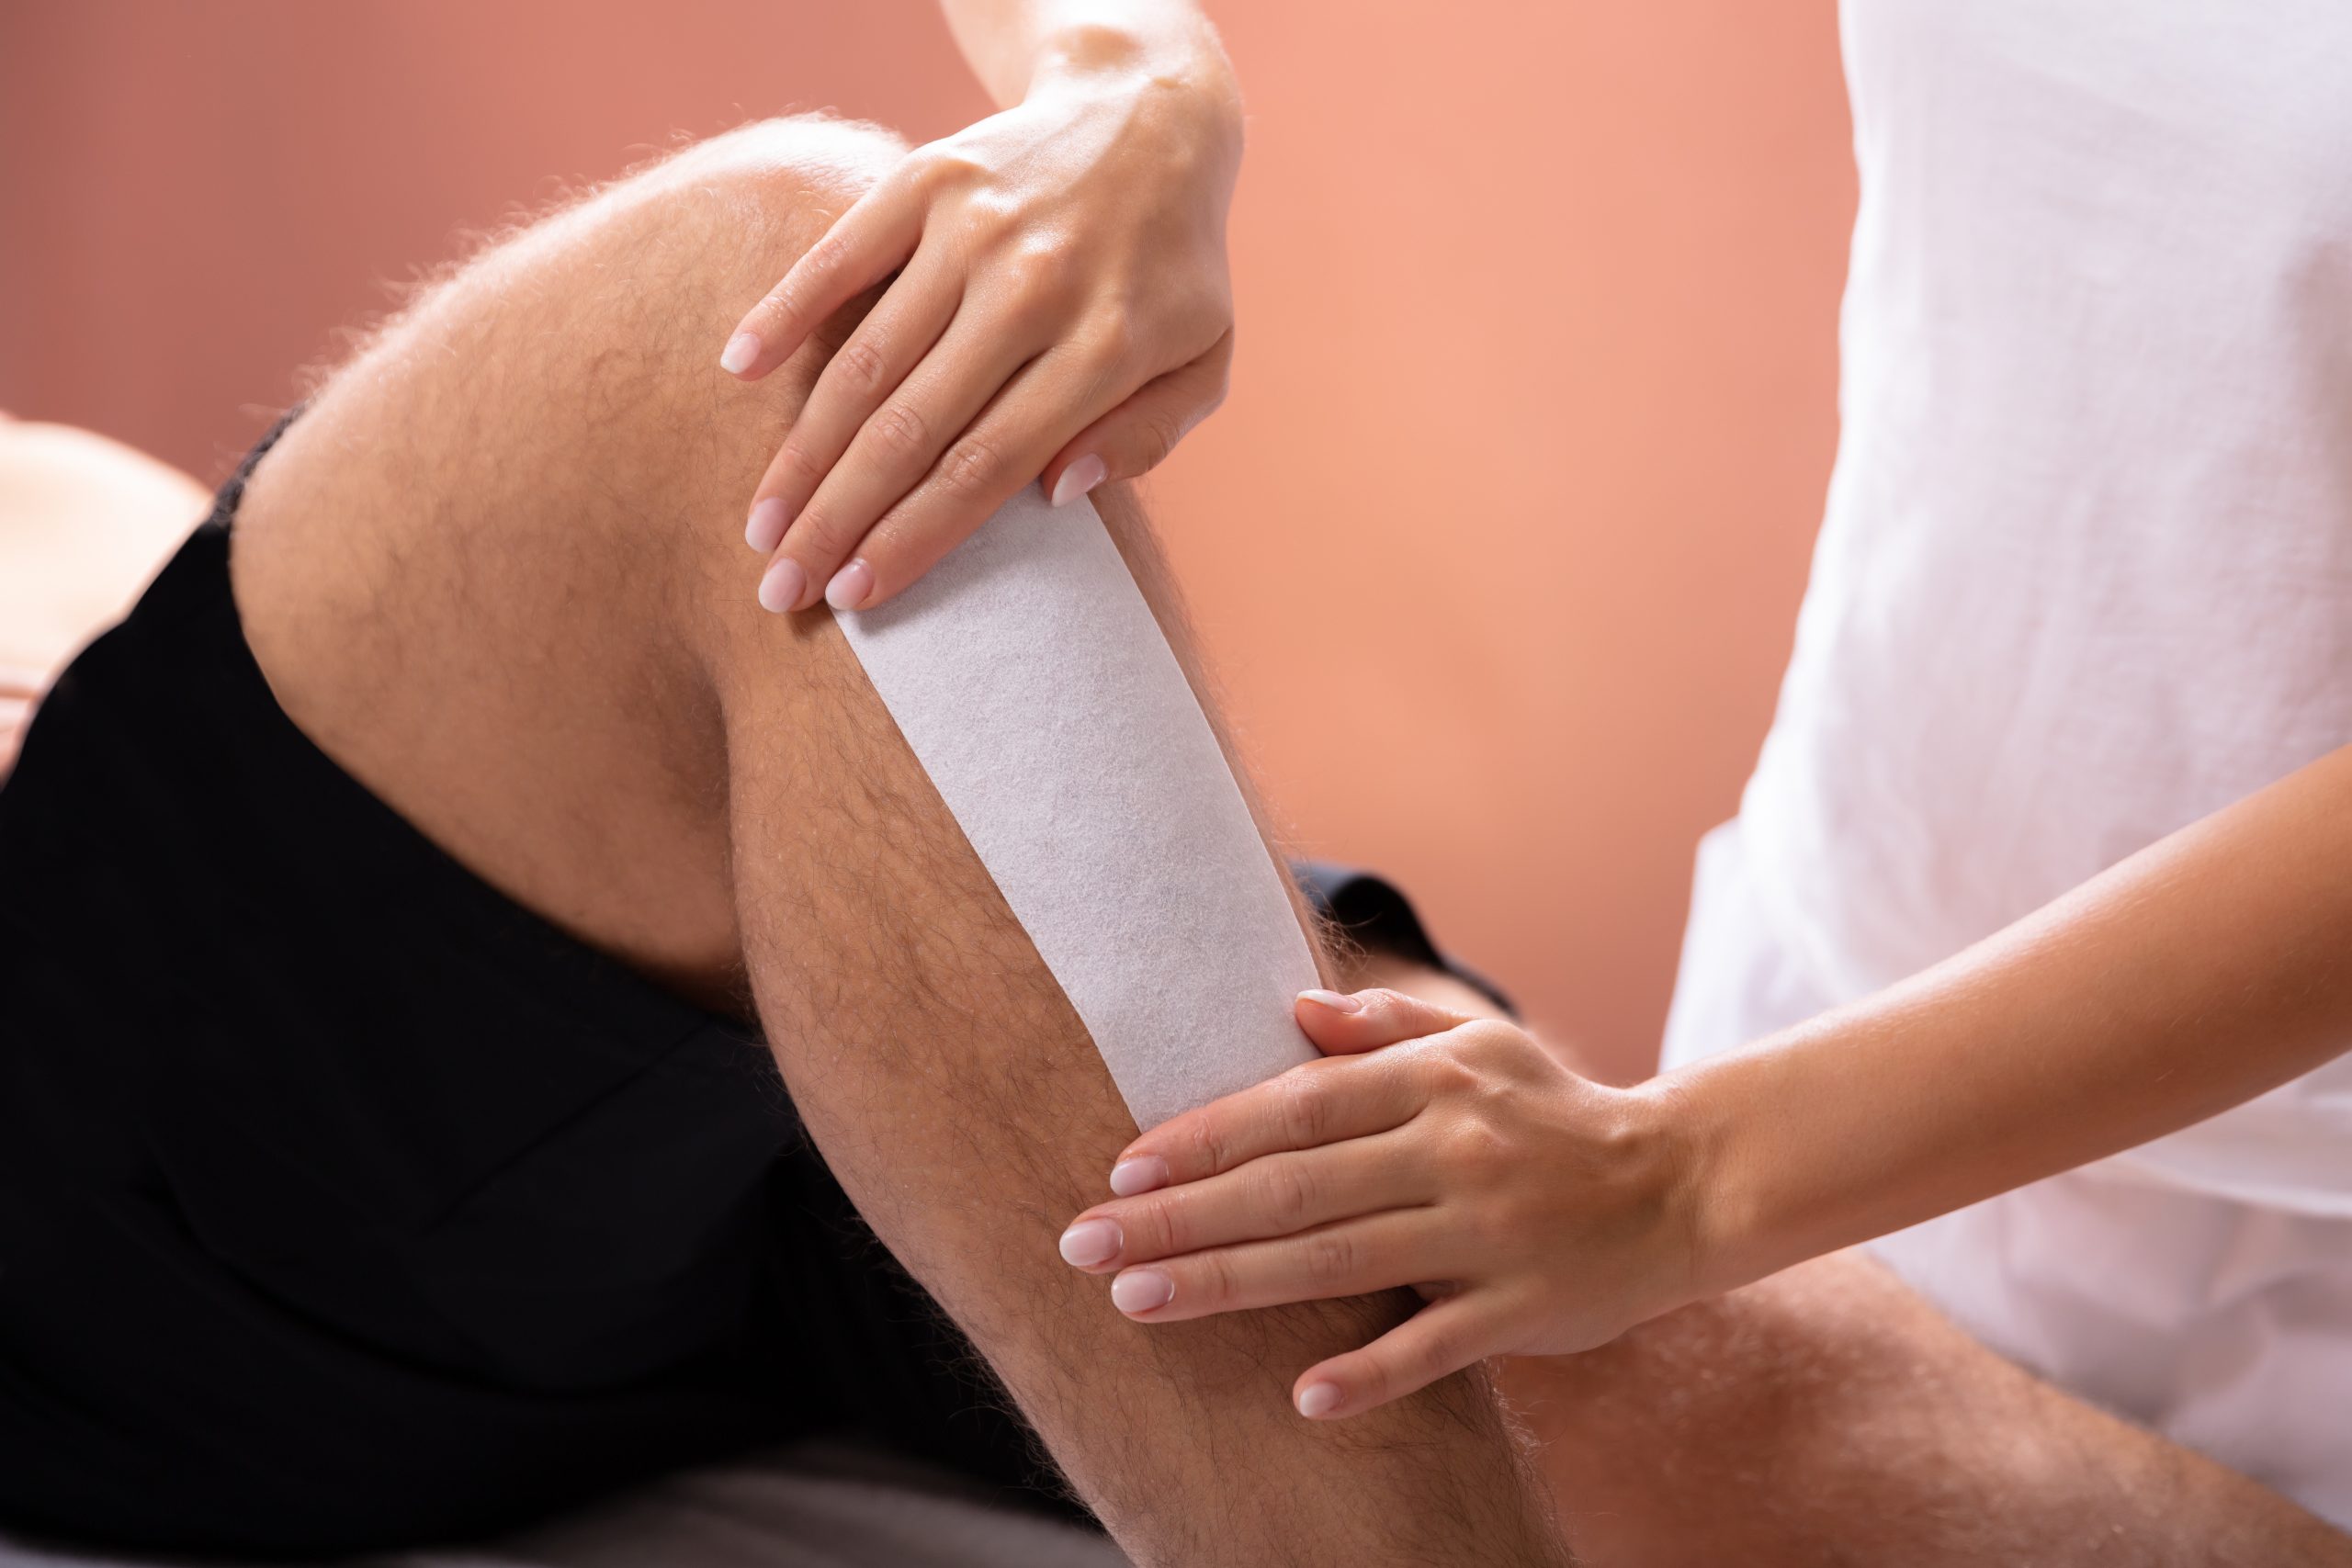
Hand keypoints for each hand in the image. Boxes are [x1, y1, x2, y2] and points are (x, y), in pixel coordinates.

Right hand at [722, 50, 1239, 613]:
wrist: (1151, 114)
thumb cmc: (1172, 270)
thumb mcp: (1205, 361)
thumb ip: (1147, 436)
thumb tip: (1062, 494)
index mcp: (1106, 347)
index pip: (986, 467)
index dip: (913, 539)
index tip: (855, 597)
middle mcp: (1033, 287)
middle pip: (912, 429)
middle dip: (838, 520)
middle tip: (782, 587)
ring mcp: (974, 229)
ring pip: (867, 360)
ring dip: (803, 451)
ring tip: (761, 523)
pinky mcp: (928, 178)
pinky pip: (841, 255)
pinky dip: (784, 311)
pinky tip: (739, 370)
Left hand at [1057, 988, 1707, 1420]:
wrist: (1685, 1181)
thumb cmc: (1557, 1108)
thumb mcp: (1481, 1041)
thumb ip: (1381, 1028)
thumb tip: (1290, 1009)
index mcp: (1430, 1082)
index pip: (1292, 1108)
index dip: (1202, 1138)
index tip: (1120, 1167)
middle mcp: (1450, 1151)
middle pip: (1291, 1188)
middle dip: (1179, 1217)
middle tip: (1086, 1245)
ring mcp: (1486, 1234)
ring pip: (1337, 1262)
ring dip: (1230, 1286)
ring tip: (1139, 1303)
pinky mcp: (1523, 1308)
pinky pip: (1435, 1346)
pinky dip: (1372, 1373)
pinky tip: (1304, 1396)